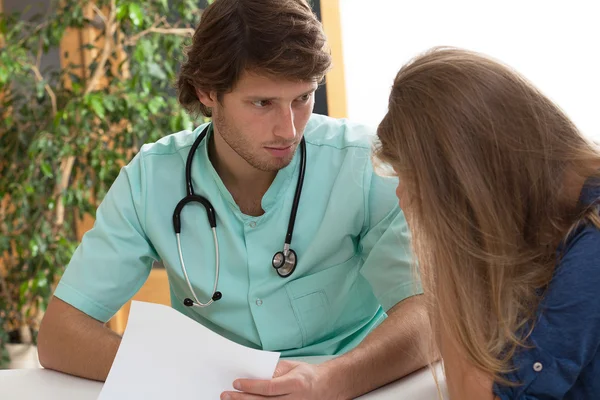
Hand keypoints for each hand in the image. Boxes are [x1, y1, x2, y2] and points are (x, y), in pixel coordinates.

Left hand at [220, 360, 337, 399]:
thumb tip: (254, 374)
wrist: (325, 387)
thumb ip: (274, 371)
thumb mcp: (292, 366)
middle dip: (242, 398)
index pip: (269, 387)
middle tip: (226, 394)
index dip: (251, 386)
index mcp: (295, 384)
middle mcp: (294, 399)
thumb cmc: (307, 375)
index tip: (236, 382)